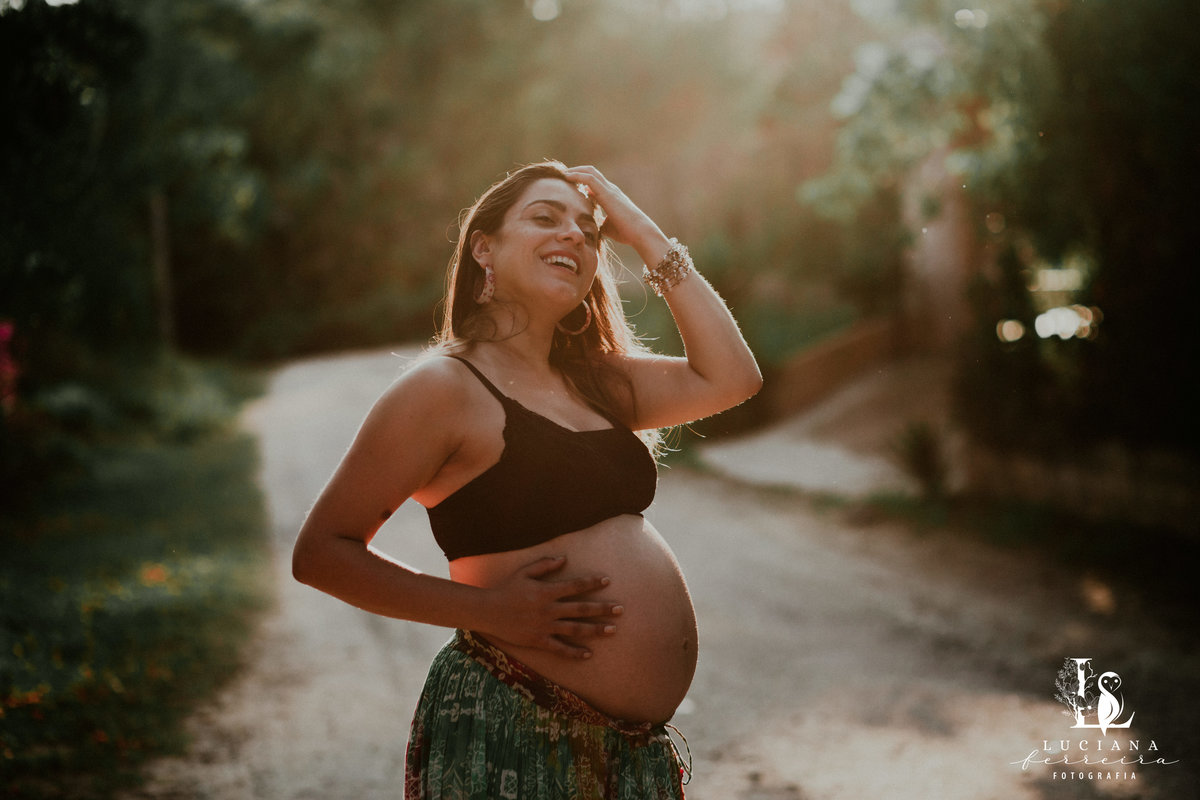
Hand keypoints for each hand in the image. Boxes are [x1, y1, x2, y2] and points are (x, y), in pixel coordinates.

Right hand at [480, 555, 622, 659]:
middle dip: (602, 608)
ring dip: (596, 630)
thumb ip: (544, 565)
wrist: (487, 612)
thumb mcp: (524, 572)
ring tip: (613, 630)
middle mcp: (548, 609)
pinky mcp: (538, 641)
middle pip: (581, 609)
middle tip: (621, 609)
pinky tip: (589, 654)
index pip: (574, 586)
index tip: (608, 580)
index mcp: (546, 591)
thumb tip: (565, 558)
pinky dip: (574, 652)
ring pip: (575, 629)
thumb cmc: (506, 589)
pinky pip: (560, 648)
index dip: (592, 583)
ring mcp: (544, 626)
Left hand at [561, 165, 669, 260]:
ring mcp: (609, 189)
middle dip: (577, 171)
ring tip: (563, 173)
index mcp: (610, 196)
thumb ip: (600, 222)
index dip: (581, 180)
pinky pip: (590, 178)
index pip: (594, 182)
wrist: (639, 232)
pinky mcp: (607, 192)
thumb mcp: (608, 227)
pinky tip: (567, 177)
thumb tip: (592, 226)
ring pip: (590, 172)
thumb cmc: (626, 232)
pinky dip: (577, 175)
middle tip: (563, 174)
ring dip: (575, 171)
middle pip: (592, 172)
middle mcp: (610, 189)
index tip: (568, 182)